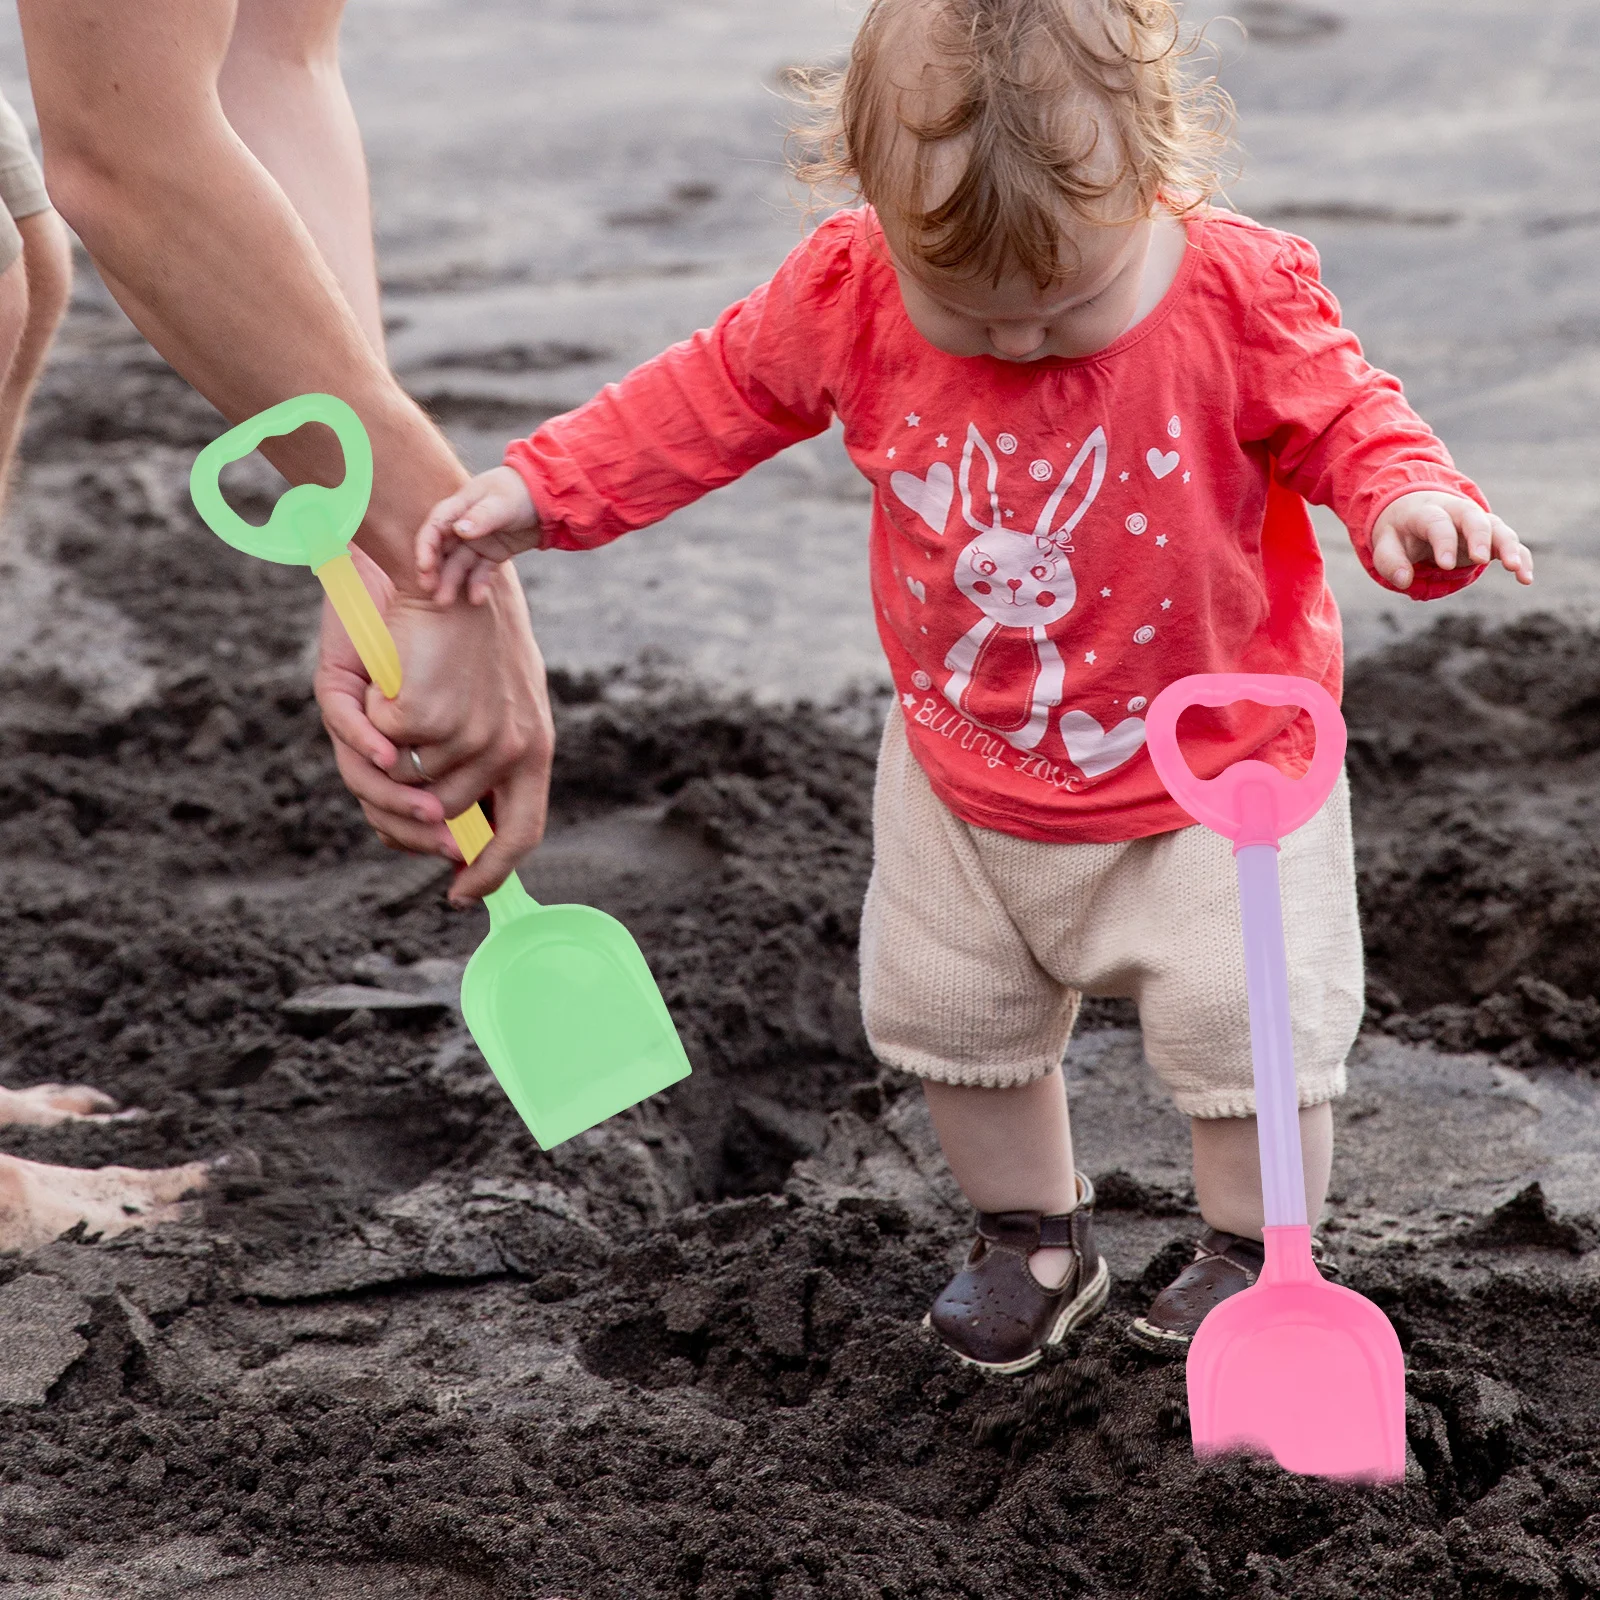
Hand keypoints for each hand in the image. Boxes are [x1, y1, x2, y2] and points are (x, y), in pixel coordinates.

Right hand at [314, 547, 554, 901]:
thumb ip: (471, 759)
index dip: (491, 872)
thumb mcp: (484, 697)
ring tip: (390, 703)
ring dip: (383, 755)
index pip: (522, 834)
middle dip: (405, 816)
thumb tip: (445, 826)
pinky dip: (367, 719)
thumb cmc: (454, 632)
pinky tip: (385, 677)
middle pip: (446, 820)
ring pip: (406, 786)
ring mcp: (470, 736)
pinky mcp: (425, 717)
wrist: (441, 562)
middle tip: (385, 775)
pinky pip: (379, 748)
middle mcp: (513, 748)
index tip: (461, 892)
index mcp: (534, 746)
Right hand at [416, 465, 539, 605]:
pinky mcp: (493, 554)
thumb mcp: (502, 502)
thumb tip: (459, 531)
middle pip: (441, 549)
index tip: (424, 567)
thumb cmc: (522, 491)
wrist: (550, 499)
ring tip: (443, 602)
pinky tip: (476, 599)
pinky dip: (478, 584)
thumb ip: (481, 517)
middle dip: (433, 570)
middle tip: (429, 589)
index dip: (426, 546)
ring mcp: (478, 541)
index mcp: (461, 507)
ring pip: (458, 564)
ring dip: (450, 582)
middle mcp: (464, 525)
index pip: (435, 527)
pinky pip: (481, 572)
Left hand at [1371, 491, 1532, 590]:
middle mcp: (1457, 512)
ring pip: (1498, 529)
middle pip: (1474, 519)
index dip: (1443, 542)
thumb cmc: (1400, 530)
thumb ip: (1390, 561)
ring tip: (1516, 571)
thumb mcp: (1385, 542)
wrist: (1416, 509)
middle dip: (1480, 538)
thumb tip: (1403, 581)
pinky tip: (1526, 578)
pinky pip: (1510, 543)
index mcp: (1428, 511)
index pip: (1438, 523)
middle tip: (1481, 560)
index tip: (1445, 565)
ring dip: (1510, 548)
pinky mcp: (1490, 536)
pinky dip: (1521, 557)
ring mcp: (1477, 522)